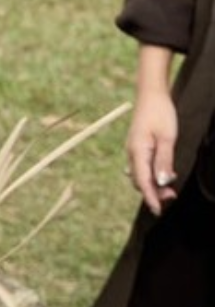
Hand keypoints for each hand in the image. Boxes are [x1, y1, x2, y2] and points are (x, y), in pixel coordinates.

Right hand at [129, 88, 179, 214]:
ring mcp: (134, 149)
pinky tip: (162, 175)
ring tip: (170, 189)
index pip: (143, 181)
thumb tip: (161, 183)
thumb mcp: (167, 138)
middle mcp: (132, 152)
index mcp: (137, 151)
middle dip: (154, 193)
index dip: (151, 197)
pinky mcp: (138, 146)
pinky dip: (151, 175)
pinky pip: (142, 166)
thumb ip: (164, 161)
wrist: (151, 95)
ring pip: (140, 174)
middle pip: (140, 180)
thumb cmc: (161, 114)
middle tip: (173, 196)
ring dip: (153, 185)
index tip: (158, 211)